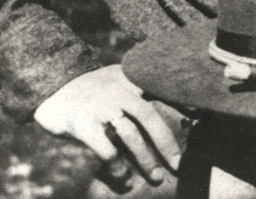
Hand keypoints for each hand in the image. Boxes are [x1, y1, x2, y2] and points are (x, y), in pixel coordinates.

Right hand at [34, 64, 181, 191]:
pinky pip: (106, 149)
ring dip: (145, 159)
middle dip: (166, 143)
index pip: (161, 89)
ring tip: (155, 177)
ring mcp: (100, 106)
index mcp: (130, 78)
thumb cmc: (94, 87)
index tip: (202, 119)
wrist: (53, 86)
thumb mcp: (120, 77)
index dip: (182, 103)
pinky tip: (124, 176)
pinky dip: (118, 165)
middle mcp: (117, 90)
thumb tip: (185, 105)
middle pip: (149, 117)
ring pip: (130, 135)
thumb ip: (144, 87)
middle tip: (177, 165)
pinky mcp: (83, 124)